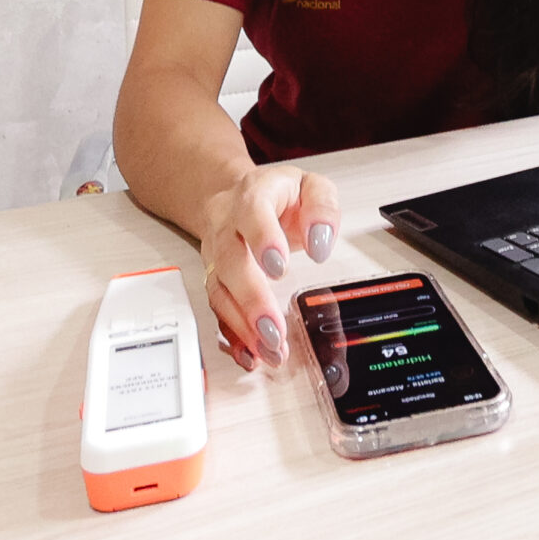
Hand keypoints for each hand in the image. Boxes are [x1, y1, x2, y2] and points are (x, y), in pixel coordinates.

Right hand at [197, 163, 339, 371]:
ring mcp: (216, 254)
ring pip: (220, 290)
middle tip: (273, 328)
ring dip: (243, 325)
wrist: (238, 197)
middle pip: (230, 260)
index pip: (252, 213)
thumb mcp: (311, 186)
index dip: (263, 239)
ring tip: (270, 348)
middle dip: (251, 299)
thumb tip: (320, 243)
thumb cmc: (278, 195)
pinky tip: (250, 353)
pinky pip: (218, 310)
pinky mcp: (216, 279)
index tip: (279, 267)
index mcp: (253, 195)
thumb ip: (322, 207)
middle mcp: (227, 225)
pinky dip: (233, 335)